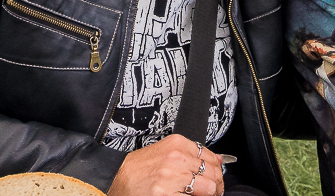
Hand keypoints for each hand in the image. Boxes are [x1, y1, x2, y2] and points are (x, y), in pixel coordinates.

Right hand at [107, 134, 223, 195]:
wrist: (116, 178)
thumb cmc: (140, 167)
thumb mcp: (166, 151)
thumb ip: (192, 154)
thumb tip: (219, 159)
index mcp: (178, 144)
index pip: (211, 157)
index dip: (217, 171)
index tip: (216, 177)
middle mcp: (176, 158)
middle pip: (213, 173)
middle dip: (217, 185)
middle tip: (214, 191)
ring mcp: (171, 178)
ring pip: (208, 188)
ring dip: (210, 195)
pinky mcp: (166, 195)